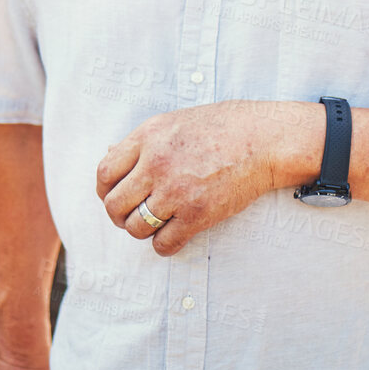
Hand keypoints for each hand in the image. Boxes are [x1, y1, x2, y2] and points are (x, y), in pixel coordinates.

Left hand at [96, 100, 304, 256]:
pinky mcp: (197, 214)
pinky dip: (164, 246)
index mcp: (148, 137)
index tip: (115, 196)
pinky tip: (174, 236)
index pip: (104, 173)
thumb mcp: (174, 123)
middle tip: (133, 216)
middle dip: (120, 216)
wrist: (264, 138)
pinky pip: (164, 243)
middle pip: (114, 205)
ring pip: (136, 228)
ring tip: (157, 224)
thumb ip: (142, 142)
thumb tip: (109, 154)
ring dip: (143, 231)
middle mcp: (156, 164)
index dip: (105, 191)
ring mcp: (176, 191)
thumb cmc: (222, 127)